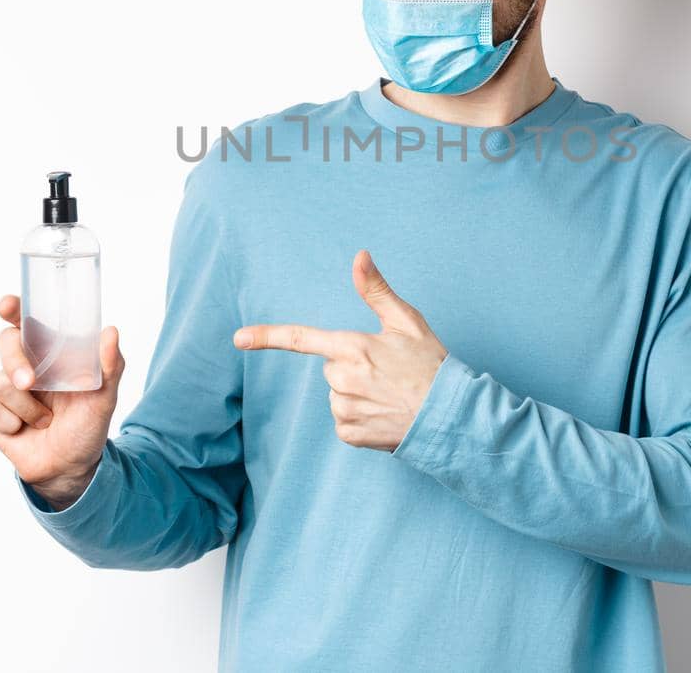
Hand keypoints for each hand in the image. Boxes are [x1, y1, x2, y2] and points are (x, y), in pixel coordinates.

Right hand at [0, 294, 125, 505]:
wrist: (70, 468)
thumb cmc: (87, 426)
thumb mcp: (105, 397)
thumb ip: (110, 365)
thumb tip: (111, 331)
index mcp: (52, 353)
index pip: (29, 321)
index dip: (14, 309)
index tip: (7, 306)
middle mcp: (26, 364)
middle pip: (6, 343)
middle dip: (15, 361)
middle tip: (29, 383)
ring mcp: (5, 386)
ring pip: (1, 382)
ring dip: (28, 408)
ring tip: (46, 421)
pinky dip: (13, 423)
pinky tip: (25, 430)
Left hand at [233, 249, 447, 451]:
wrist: (451, 417)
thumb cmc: (431, 365)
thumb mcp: (407, 322)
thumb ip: (376, 290)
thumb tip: (359, 256)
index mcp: (353, 348)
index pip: (301, 339)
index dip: (267, 337)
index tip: (238, 338)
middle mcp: (344, 379)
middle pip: (331, 367)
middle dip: (352, 367)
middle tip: (387, 372)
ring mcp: (345, 409)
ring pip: (337, 394)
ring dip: (357, 393)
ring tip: (389, 394)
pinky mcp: (350, 434)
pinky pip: (343, 420)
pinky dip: (360, 417)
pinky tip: (385, 414)